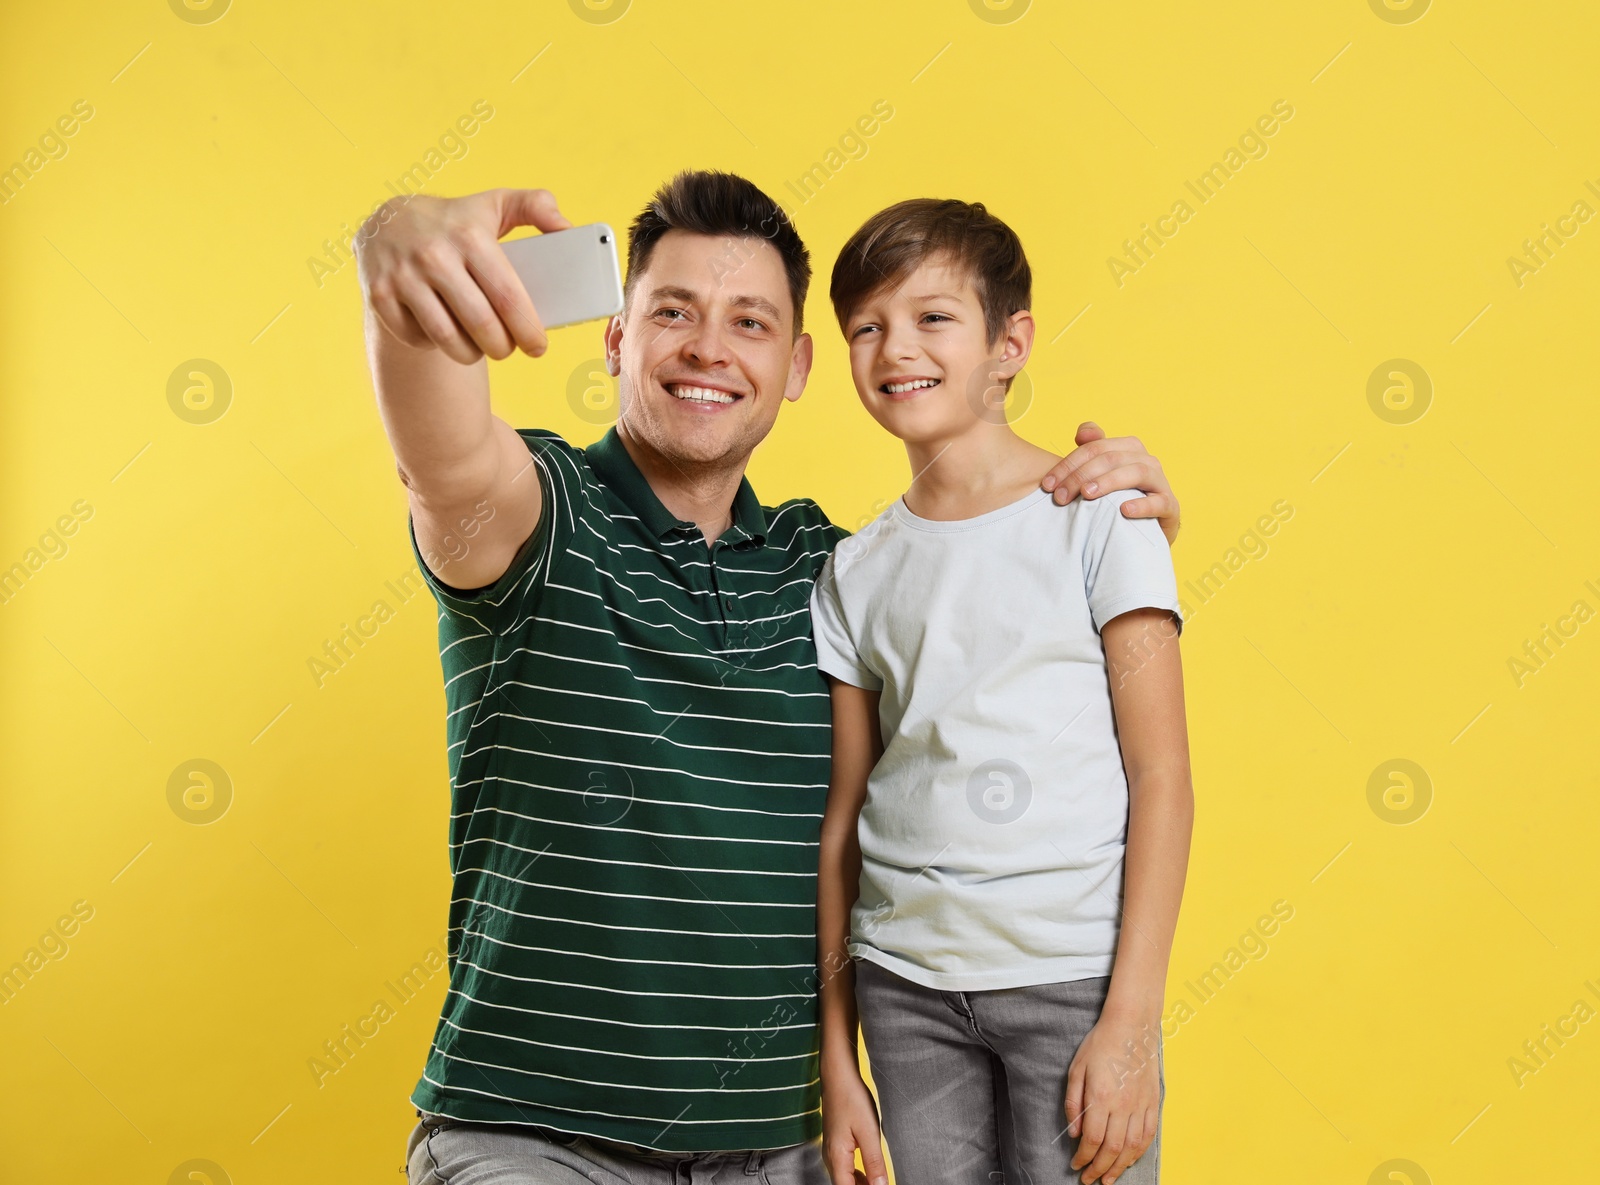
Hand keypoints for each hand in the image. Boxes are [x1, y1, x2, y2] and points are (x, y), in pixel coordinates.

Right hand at [355, 187, 571, 363]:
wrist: (386, 222)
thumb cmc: (456, 220)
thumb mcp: (494, 204)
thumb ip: (536, 207)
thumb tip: (568, 229)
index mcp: (469, 236)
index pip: (507, 297)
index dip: (527, 330)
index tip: (538, 346)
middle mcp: (434, 255)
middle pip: (481, 325)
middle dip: (503, 348)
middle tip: (508, 349)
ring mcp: (402, 276)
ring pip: (448, 339)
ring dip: (471, 354)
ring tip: (481, 348)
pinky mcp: (379, 295)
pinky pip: (417, 339)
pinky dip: (434, 345)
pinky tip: (444, 333)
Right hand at [822, 1070, 888, 1184]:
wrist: (838, 1075)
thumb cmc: (852, 1098)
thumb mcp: (869, 1131)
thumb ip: (875, 1163)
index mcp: (837, 1158)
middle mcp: (830, 1158)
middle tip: (882, 1184)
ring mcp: (831, 1151)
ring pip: (844, 1179)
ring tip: (879, 1183)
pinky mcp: (835, 1144)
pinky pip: (844, 1169)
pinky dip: (856, 1176)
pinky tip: (870, 1174)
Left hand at [1040, 422, 1180, 544]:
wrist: (1144, 530)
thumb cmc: (1118, 499)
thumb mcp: (1100, 475)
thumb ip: (1091, 450)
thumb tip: (1081, 433)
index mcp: (1128, 448)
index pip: (1094, 448)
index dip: (1068, 464)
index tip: (1047, 485)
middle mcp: (1146, 460)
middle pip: (1111, 458)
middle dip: (1080, 475)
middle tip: (1059, 497)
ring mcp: (1160, 482)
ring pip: (1136, 472)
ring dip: (1109, 482)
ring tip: (1087, 494)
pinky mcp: (1170, 507)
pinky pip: (1160, 502)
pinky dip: (1142, 505)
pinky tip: (1124, 510)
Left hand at [1065, 1012, 1161, 1183]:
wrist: (1132, 1026)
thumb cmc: (1101, 1044)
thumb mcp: (1077, 1068)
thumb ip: (1073, 1103)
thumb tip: (1073, 1132)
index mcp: (1101, 1096)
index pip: (1092, 1138)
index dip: (1083, 1158)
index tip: (1076, 1166)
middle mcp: (1123, 1104)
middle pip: (1112, 1148)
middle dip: (1099, 1169)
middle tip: (1089, 1179)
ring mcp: (1141, 1104)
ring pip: (1132, 1147)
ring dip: (1120, 1167)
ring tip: (1109, 1179)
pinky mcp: (1153, 1102)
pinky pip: (1148, 1135)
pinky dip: (1139, 1152)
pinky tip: (1129, 1160)